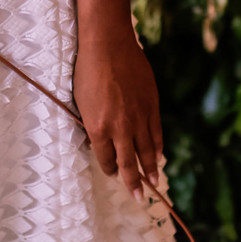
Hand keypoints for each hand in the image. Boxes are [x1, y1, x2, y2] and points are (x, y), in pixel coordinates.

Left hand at [73, 21, 162, 199]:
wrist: (108, 45)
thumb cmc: (88, 70)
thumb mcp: (82, 101)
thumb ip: (93, 123)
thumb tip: (99, 139)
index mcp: (98, 128)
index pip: (106, 159)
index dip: (110, 170)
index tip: (114, 175)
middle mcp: (120, 127)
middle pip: (128, 162)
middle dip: (133, 182)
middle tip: (138, 197)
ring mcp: (138, 117)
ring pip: (146, 150)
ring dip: (149, 169)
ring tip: (153, 182)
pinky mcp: (152, 104)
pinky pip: (156, 133)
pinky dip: (157, 146)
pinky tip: (158, 156)